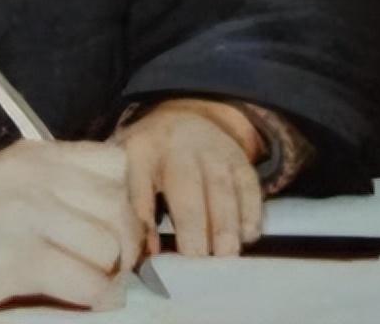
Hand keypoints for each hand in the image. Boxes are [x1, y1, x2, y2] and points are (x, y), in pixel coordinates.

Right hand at [0, 139, 142, 317]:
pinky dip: (97, 297)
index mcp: (38, 155)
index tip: (115, 223)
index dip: (124, 197)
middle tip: (115, 263)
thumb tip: (108, 210)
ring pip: (108, 246)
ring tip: (97, 282)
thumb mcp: (8, 179)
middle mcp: (40, 179)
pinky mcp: (20, 260)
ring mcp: (31, 217)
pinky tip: (90, 300)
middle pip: (118, 206)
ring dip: (108, 272)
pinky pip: (87, 281)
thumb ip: (54, 183)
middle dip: (125, 241)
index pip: (114, 163)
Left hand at [113, 99, 264, 257]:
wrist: (184, 118)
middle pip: (186, 186)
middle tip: (197, 259)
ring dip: (226, 224)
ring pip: (221, 187)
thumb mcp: (128, 168)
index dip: (146, 216)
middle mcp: (179, 146)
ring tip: (226, 254)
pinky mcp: (239, 158)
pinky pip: (248, 184)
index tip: (153, 250)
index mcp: (143, 148)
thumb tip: (146, 252)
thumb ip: (134, 206)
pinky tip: (248, 235)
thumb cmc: (151, 155)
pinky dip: (251, 211)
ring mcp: (212, 149)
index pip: (140, 181)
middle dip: (193, 226)